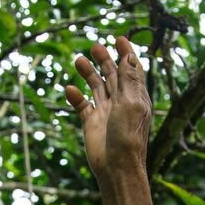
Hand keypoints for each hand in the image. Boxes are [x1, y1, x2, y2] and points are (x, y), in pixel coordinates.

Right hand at [64, 36, 151, 178]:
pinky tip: (69, 88)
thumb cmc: (128, 136)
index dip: (126, 53)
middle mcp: (121, 102)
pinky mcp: (92, 123)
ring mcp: (106, 112)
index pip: (131, 69)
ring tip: (79, 59)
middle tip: (94, 45)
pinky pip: (82, 105)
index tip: (119, 37)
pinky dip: (75, 96)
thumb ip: (128, 79)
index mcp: (136, 96)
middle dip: (104, 59)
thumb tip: (130, 55)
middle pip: (112, 75)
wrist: (116, 166)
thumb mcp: (131, 103)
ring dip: (89, 73)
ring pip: (96, 87)